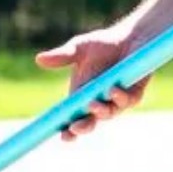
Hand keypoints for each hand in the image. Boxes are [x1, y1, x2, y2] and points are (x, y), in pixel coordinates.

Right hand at [35, 28, 150, 140]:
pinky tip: (113, 90)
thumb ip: (62, 56)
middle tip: (75, 128)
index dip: (66, 129)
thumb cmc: (104, 43)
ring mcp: (116, 100)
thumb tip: (39, 59)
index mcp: (81, 95)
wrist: (131, 36)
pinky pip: (126, 102)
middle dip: (82, 128)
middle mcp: (98, 101)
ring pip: (108, 114)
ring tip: (93, 104)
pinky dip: (119, 98)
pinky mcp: (134, 95)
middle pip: (89, 122)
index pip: (71, 117)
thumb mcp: (80, 48)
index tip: (61, 135)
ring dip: (100, 111)